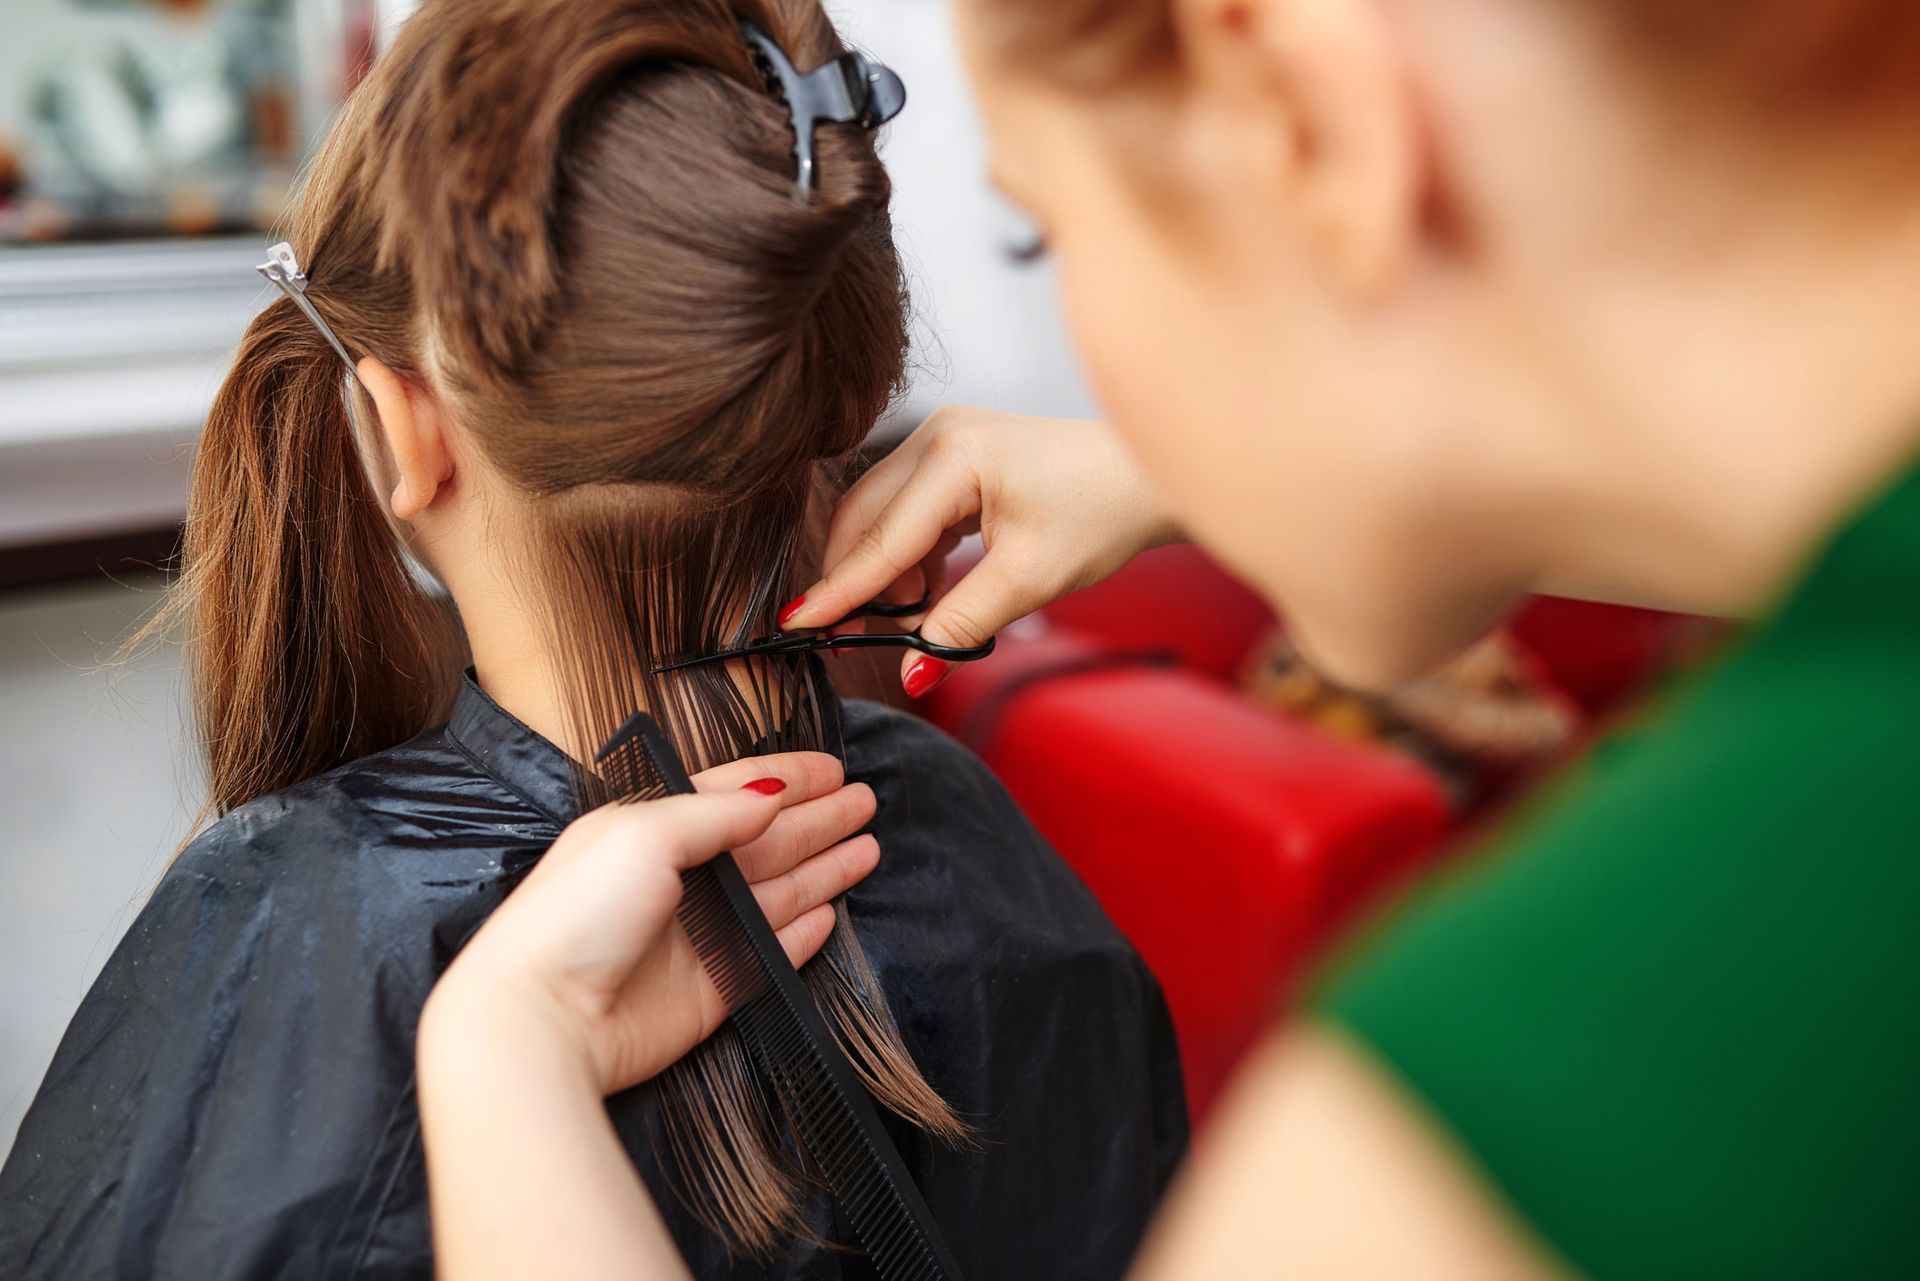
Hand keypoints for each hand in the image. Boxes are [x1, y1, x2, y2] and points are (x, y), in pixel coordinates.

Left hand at [419, 751, 877, 1096]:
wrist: (544, 1019)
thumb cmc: (574, 916)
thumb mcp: (640, 833)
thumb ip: (712, 813)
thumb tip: (769, 798)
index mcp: (648, 831)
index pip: (730, 794)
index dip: (784, 779)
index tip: (832, 768)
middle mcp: (675, 881)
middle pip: (763, 841)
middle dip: (816, 819)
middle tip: (866, 801)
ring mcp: (695, 938)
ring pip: (776, 894)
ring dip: (822, 868)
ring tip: (869, 847)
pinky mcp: (709, 992)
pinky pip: (770, 955)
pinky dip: (803, 935)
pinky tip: (831, 912)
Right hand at [783, 409, 1179, 696]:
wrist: (1147, 476)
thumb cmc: (1101, 514)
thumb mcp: (1030, 580)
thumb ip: (960, 625)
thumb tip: (912, 670)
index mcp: (954, 456)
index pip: (881, 538)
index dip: (838, 590)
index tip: (794, 625)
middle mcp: (938, 435)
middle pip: (863, 518)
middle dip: (856, 582)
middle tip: (851, 639)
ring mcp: (944, 439)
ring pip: (880, 514)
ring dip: (883, 571)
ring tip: (910, 620)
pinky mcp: (955, 454)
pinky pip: (907, 509)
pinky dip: (908, 555)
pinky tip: (927, 592)